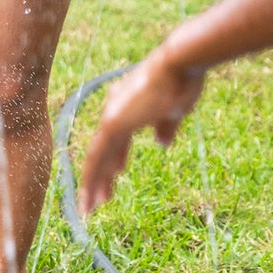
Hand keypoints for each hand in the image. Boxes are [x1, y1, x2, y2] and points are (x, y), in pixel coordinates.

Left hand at [79, 49, 205, 212]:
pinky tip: (91, 196)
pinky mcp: (112, 124)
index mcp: (129, 106)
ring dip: (92, 183)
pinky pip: (96, 158)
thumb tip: (161, 143)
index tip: (116, 174)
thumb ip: (165, 126)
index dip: (115, 158)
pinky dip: (92, 178)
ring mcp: (112, 117)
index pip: (117, 138)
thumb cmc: (182, 82)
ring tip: (90, 207)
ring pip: (96, 157)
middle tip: (99, 199)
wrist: (179, 64)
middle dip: (100, 175)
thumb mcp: (175, 110)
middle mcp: (115, 110)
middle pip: (103, 149)